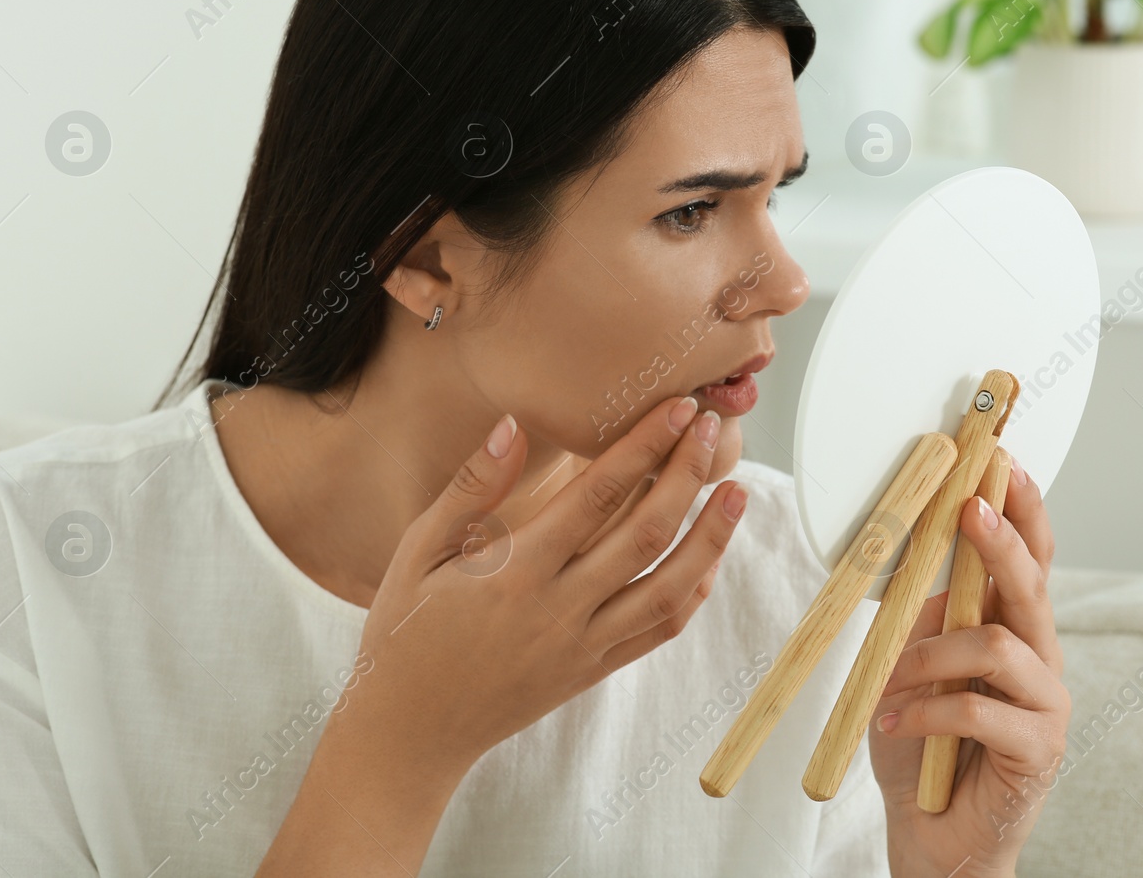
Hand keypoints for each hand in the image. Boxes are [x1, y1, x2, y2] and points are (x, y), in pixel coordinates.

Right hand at [262, 395, 745, 872]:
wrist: (409, 732)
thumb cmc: (404, 634)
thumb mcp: (415, 553)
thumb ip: (468, 489)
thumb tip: (511, 426)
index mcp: (514, 572)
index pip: (598, 496)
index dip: (645, 447)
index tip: (677, 409)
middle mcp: (559, 610)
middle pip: (647, 533)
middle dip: (688, 474)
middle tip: (713, 428)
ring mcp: (583, 645)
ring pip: (670, 587)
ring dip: (712, 536)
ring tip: (738, 490)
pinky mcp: (593, 671)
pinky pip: (659, 631)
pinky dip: (694, 591)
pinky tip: (709, 555)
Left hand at [866, 454, 1069, 877]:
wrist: (934, 835)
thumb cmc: (923, 745)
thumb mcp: (910, 664)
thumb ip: (923, 615)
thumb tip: (913, 561)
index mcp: (1010, 626)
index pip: (1027, 554)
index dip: (1019, 506)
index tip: (1000, 458)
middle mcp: (1038, 657)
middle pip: (1032, 584)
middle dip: (1000, 540)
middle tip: (969, 508)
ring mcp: (1045, 704)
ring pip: (1001, 645)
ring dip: (932, 654)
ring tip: (891, 679)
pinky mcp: (1036, 750)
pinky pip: (981, 711)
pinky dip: (927, 710)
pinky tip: (893, 721)